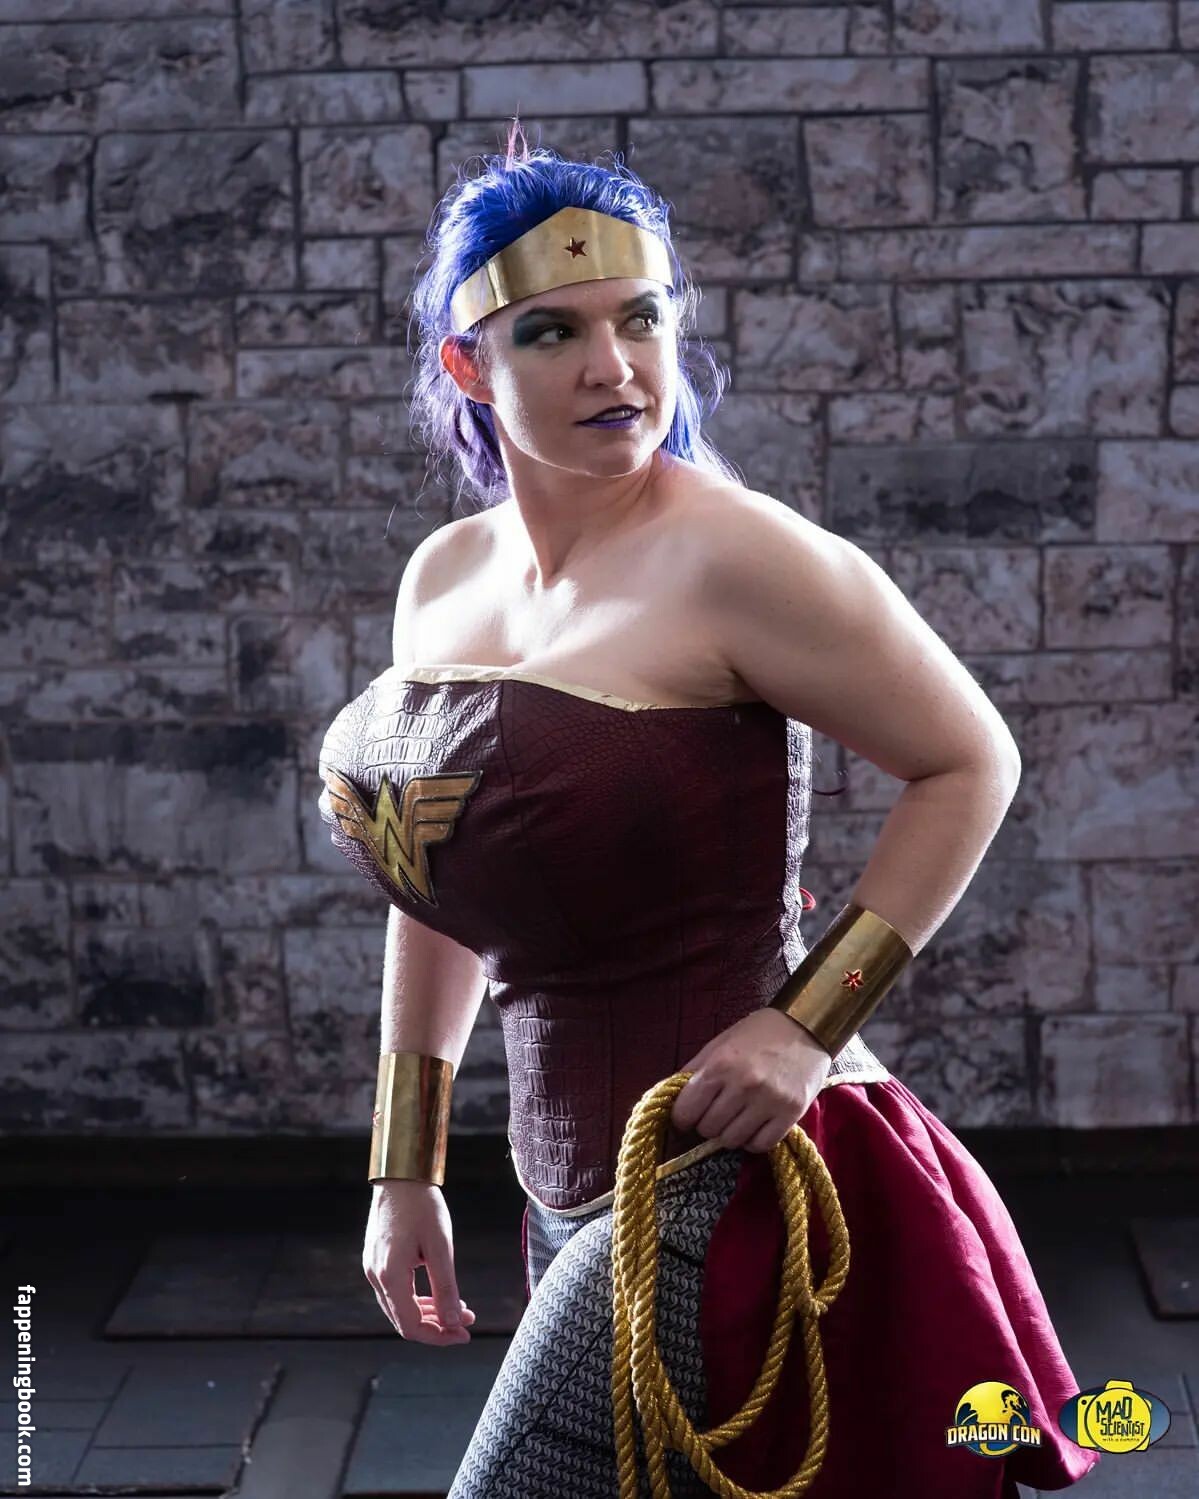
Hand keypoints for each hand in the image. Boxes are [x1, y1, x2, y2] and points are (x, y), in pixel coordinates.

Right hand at [363, 1180, 476, 1344]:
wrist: (400, 1175)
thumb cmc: (422, 1205)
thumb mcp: (441, 1246)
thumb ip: (446, 1287)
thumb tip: (453, 1323)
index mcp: (390, 1275)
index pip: (411, 1326)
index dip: (439, 1336)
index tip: (464, 1333)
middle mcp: (376, 1276)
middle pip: (404, 1321)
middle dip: (437, 1327)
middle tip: (466, 1322)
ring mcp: (373, 1267)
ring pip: (400, 1307)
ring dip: (429, 1313)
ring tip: (457, 1308)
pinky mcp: (376, 1259)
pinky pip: (396, 1291)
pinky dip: (418, 1298)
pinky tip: (439, 1293)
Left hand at [669, 1007, 832, 1153]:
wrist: (806, 1026)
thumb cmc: (758, 1033)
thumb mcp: (720, 1044)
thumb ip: (694, 1070)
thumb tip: (670, 1096)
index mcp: (720, 1065)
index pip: (686, 1111)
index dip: (683, 1116)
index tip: (689, 1115)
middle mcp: (743, 1085)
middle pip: (708, 1129)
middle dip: (707, 1124)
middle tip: (717, 1112)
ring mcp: (769, 1101)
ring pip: (732, 1140)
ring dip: (730, 1133)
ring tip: (737, 1117)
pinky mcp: (791, 1114)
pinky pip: (760, 1145)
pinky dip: (753, 1140)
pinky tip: (754, 1125)